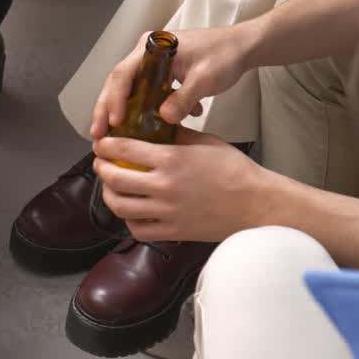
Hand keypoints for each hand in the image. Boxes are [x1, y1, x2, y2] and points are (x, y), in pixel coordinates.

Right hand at [90, 26, 257, 140]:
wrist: (241, 47)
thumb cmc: (224, 55)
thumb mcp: (205, 79)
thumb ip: (184, 99)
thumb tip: (165, 118)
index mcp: (153, 47)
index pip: (124, 73)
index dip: (116, 99)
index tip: (115, 121)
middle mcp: (146, 52)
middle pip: (118, 82)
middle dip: (107, 109)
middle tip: (98, 133)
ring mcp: (152, 62)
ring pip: (128, 89)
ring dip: (121, 112)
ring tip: (112, 135)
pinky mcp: (160, 73)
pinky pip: (143, 92)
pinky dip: (141, 111)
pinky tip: (144, 129)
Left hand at [92, 128, 267, 242]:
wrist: (257, 204)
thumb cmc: (236, 171)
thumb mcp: (205, 141)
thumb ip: (176, 135)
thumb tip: (156, 126)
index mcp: (170, 159)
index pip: (122, 149)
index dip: (105, 146)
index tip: (100, 144)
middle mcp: (163, 186)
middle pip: (114, 179)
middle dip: (101, 169)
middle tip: (101, 164)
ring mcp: (166, 212)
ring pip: (120, 207)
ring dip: (109, 196)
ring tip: (111, 189)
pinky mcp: (173, 232)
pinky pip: (138, 230)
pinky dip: (130, 221)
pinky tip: (132, 212)